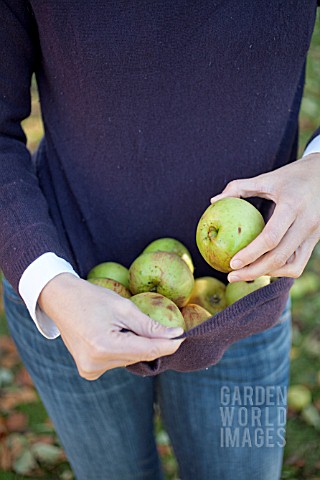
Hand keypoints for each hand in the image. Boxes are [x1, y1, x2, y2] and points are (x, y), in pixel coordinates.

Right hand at [38, 273, 183, 379]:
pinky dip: (122, 350)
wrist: (61, 300)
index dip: (168, 345)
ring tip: (120, 325)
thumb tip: (177, 336)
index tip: (183, 337)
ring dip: (134, 345)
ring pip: (129, 360)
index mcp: (104, 347)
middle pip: (138, 356)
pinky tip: (112, 334)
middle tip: (147, 323)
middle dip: (149, 342)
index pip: (147, 351)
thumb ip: (150, 326)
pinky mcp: (89, 371)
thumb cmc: (92, 298)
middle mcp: (96, 364)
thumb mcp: (123, 307)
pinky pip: (117, 362)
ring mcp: (90, 370)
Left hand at [210, 153, 319, 281]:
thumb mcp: (267, 178)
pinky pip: (299, 263)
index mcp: (292, 206)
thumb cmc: (292, 176)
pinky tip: (262, 268)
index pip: (271, 238)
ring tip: (245, 274)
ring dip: (267, 274)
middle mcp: (306, 223)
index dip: (250, 254)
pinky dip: (281, 270)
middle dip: (253, 271)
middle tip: (231, 276)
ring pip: (292, 266)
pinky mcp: (315, 241)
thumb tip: (214, 200)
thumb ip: (239, 188)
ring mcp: (314, 234)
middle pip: (279, 258)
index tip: (232, 263)